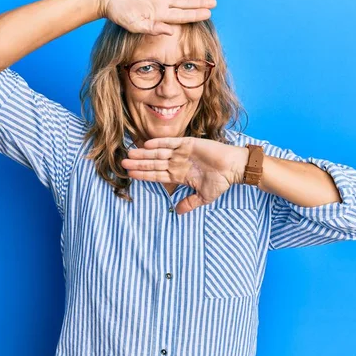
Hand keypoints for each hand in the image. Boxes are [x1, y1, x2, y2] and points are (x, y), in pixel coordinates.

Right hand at [97, 0, 216, 35]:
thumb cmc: (118, 14)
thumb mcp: (136, 25)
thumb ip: (154, 28)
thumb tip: (172, 31)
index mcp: (159, 15)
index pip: (182, 15)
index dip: (196, 14)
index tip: (209, 13)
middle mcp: (160, 3)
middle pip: (184, 3)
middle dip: (199, 3)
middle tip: (214, 3)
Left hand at [121, 137, 248, 213]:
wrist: (234, 168)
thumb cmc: (221, 181)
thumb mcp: (204, 197)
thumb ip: (189, 203)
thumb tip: (178, 213)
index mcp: (179, 174)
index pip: (156, 174)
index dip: (143, 174)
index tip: (129, 174)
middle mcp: (177, 162)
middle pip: (153, 163)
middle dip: (138, 163)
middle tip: (122, 162)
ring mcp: (182, 152)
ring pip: (159, 153)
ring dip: (144, 154)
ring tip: (130, 153)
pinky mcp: (188, 143)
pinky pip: (171, 143)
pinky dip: (160, 143)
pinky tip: (147, 144)